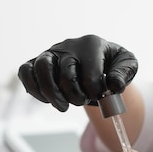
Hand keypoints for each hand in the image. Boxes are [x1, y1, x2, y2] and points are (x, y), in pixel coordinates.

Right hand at [18, 35, 137, 111]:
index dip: (96, 91)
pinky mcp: (36, 63)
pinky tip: (47, 99)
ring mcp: (50, 53)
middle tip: (82, 102)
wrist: (97, 63)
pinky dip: (33, 88)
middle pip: (65, 71)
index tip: (100, 98)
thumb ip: (124, 73)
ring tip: (63, 106)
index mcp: (91, 44)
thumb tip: (114, 86)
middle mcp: (68, 46)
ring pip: (42, 69)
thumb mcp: (127, 65)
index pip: (91, 72)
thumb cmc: (111, 65)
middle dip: (75, 94)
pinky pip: (25, 72)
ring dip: (52, 93)